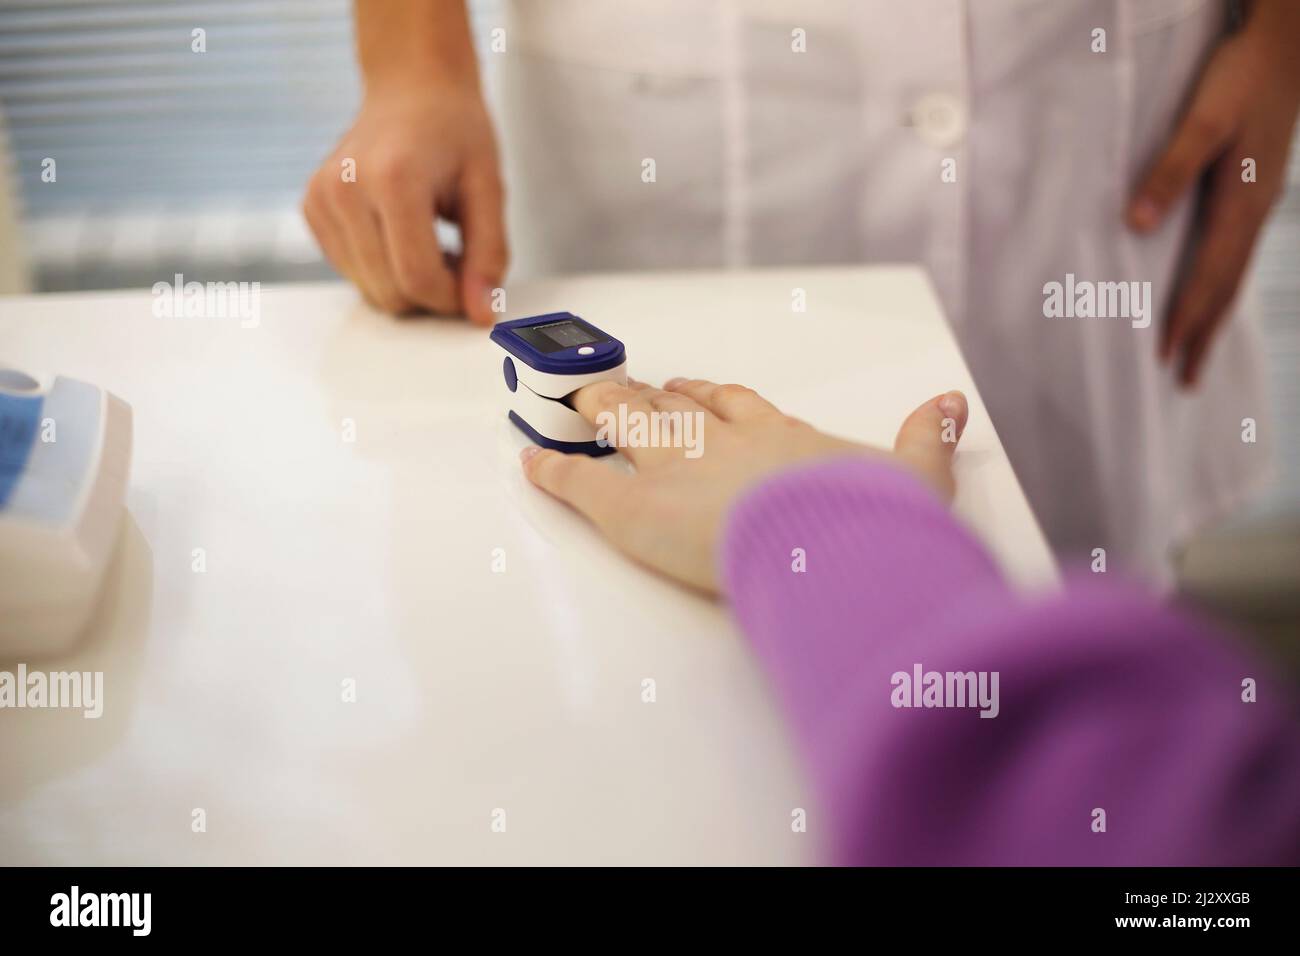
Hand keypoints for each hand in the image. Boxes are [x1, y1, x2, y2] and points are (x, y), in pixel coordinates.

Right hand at [302, 86, 506, 322]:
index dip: (451, 298)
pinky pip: (352, 272)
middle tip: (458, 260)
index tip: (473, 287)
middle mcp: (344, 188)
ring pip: (369, 289)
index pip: (417, 276)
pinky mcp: (312, 208)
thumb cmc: (454, 131)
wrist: (412, 87)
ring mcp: (320, 198)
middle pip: (389, 290)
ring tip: (434, 243)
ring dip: (407, 284)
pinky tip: (403, 237)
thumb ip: (488, 254)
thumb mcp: (489, 187)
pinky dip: (383, 270)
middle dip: (431, 293)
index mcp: (391, 178)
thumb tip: (481, 313)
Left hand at [520, 377, 967, 594]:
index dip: (707, 395)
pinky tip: (532, 463)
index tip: (691, 385)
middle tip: (617, 384)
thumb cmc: (870, 519)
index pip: (732, 404)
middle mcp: (719, 443)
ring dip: (597, 412)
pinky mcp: (634, 508)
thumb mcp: (918, 477)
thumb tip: (953, 404)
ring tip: (574, 399)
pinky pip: (582, 483)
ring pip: (623, 427)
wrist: (832, 544)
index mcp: (778, 436)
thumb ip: (929, 440)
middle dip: (642, 396)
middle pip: (669, 408)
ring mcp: (673, 469)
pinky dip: (554, 471)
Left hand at [1128, 9, 1299, 386]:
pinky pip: (1239, 251)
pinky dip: (1224, 282)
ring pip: (1236, 272)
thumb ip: (1169, 170)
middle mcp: (1256, 210)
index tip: (1166, 357)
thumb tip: (1137, 223)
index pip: (1209, 276)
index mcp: (1243, 201)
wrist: (1286, 41)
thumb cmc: (1242, 74)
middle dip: (1205, 334)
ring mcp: (1261, 201)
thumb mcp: (1202, 118)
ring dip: (1215, 314)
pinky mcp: (1257, 189)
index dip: (1186, 318)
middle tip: (1186, 380)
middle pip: (1228, 286)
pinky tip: (1214, 290)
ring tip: (1198, 351)